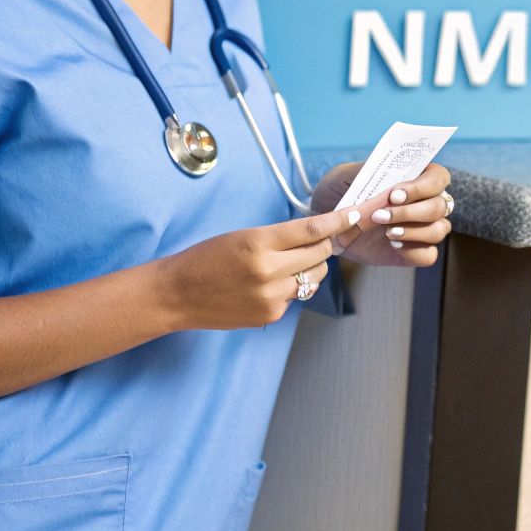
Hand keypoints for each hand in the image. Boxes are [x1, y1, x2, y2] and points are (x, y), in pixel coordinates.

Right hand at [155, 209, 357, 330]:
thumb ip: (280, 236)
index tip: (353, 216)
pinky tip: (269, 283)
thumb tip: (317, 234)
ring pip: (314, 277)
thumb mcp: (242, 235)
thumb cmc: (206, 258)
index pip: (311, 230)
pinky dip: (292, 286)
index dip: (337, 222)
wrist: (177, 294)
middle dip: (324, 244)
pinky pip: (297, 296)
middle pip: (320, 254)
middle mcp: (269, 271)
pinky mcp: (271, 315)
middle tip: (317, 239)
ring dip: (311, 267)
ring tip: (289, 262)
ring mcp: (271, 297)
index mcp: (259, 243)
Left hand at [311, 163, 453, 268]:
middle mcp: (425, 201)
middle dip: (410, 212)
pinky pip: (428, 255)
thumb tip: (386, 195)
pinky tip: (393, 246)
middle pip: (439, 206)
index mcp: (416, 176)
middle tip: (379, 217)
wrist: (327, 220)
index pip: (438, 178)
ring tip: (386, 233)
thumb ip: (366, 177)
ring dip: (413, 232)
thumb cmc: (339, 190)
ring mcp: (422, 227)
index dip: (421, 187)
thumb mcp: (345, 176)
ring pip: (439, 230)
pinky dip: (413, 251)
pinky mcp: (413, 250)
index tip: (394, 195)